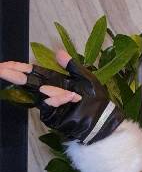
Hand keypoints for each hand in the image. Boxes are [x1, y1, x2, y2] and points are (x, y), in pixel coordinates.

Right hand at [0, 50, 122, 142]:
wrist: (102, 119)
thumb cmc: (96, 99)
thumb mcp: (86, 79)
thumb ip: (72, 66)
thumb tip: (58, 52)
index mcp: (56, 81)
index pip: (34, 72)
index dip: (20, 67)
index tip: (6, 63)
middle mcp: (50, 92)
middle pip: (29, 82)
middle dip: (15, 75)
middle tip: (1, 69)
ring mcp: (50, 105)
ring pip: (41, 94)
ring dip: (53, 91)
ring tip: (71, 94)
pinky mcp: (52, 117)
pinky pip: (49, 106)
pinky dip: (58, 100)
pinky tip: (69, 97)